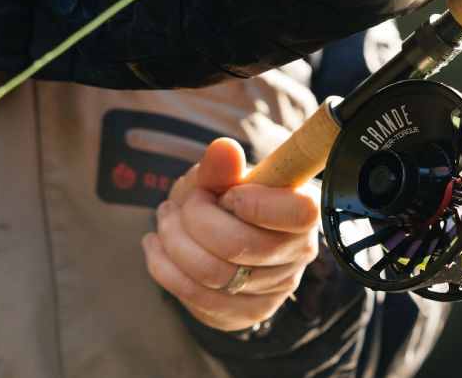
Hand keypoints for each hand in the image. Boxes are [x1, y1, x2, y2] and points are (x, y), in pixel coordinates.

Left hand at [142, 138, 320, 330]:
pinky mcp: (248, 313)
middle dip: (192, 220)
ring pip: (212, 273)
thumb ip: (221, 167)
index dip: (253, 203)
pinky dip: (165, 269)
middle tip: (177, 206)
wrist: (215, 242)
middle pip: (239, 245)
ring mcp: (276, 288)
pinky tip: (157, 248)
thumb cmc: (222, 203)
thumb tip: (224, 149)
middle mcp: (299, 253)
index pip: (298, 213)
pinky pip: (196, 297)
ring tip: (163, 222)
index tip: (225, 194)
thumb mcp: (218, 179)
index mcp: (304, 212)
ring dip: (172, 242)